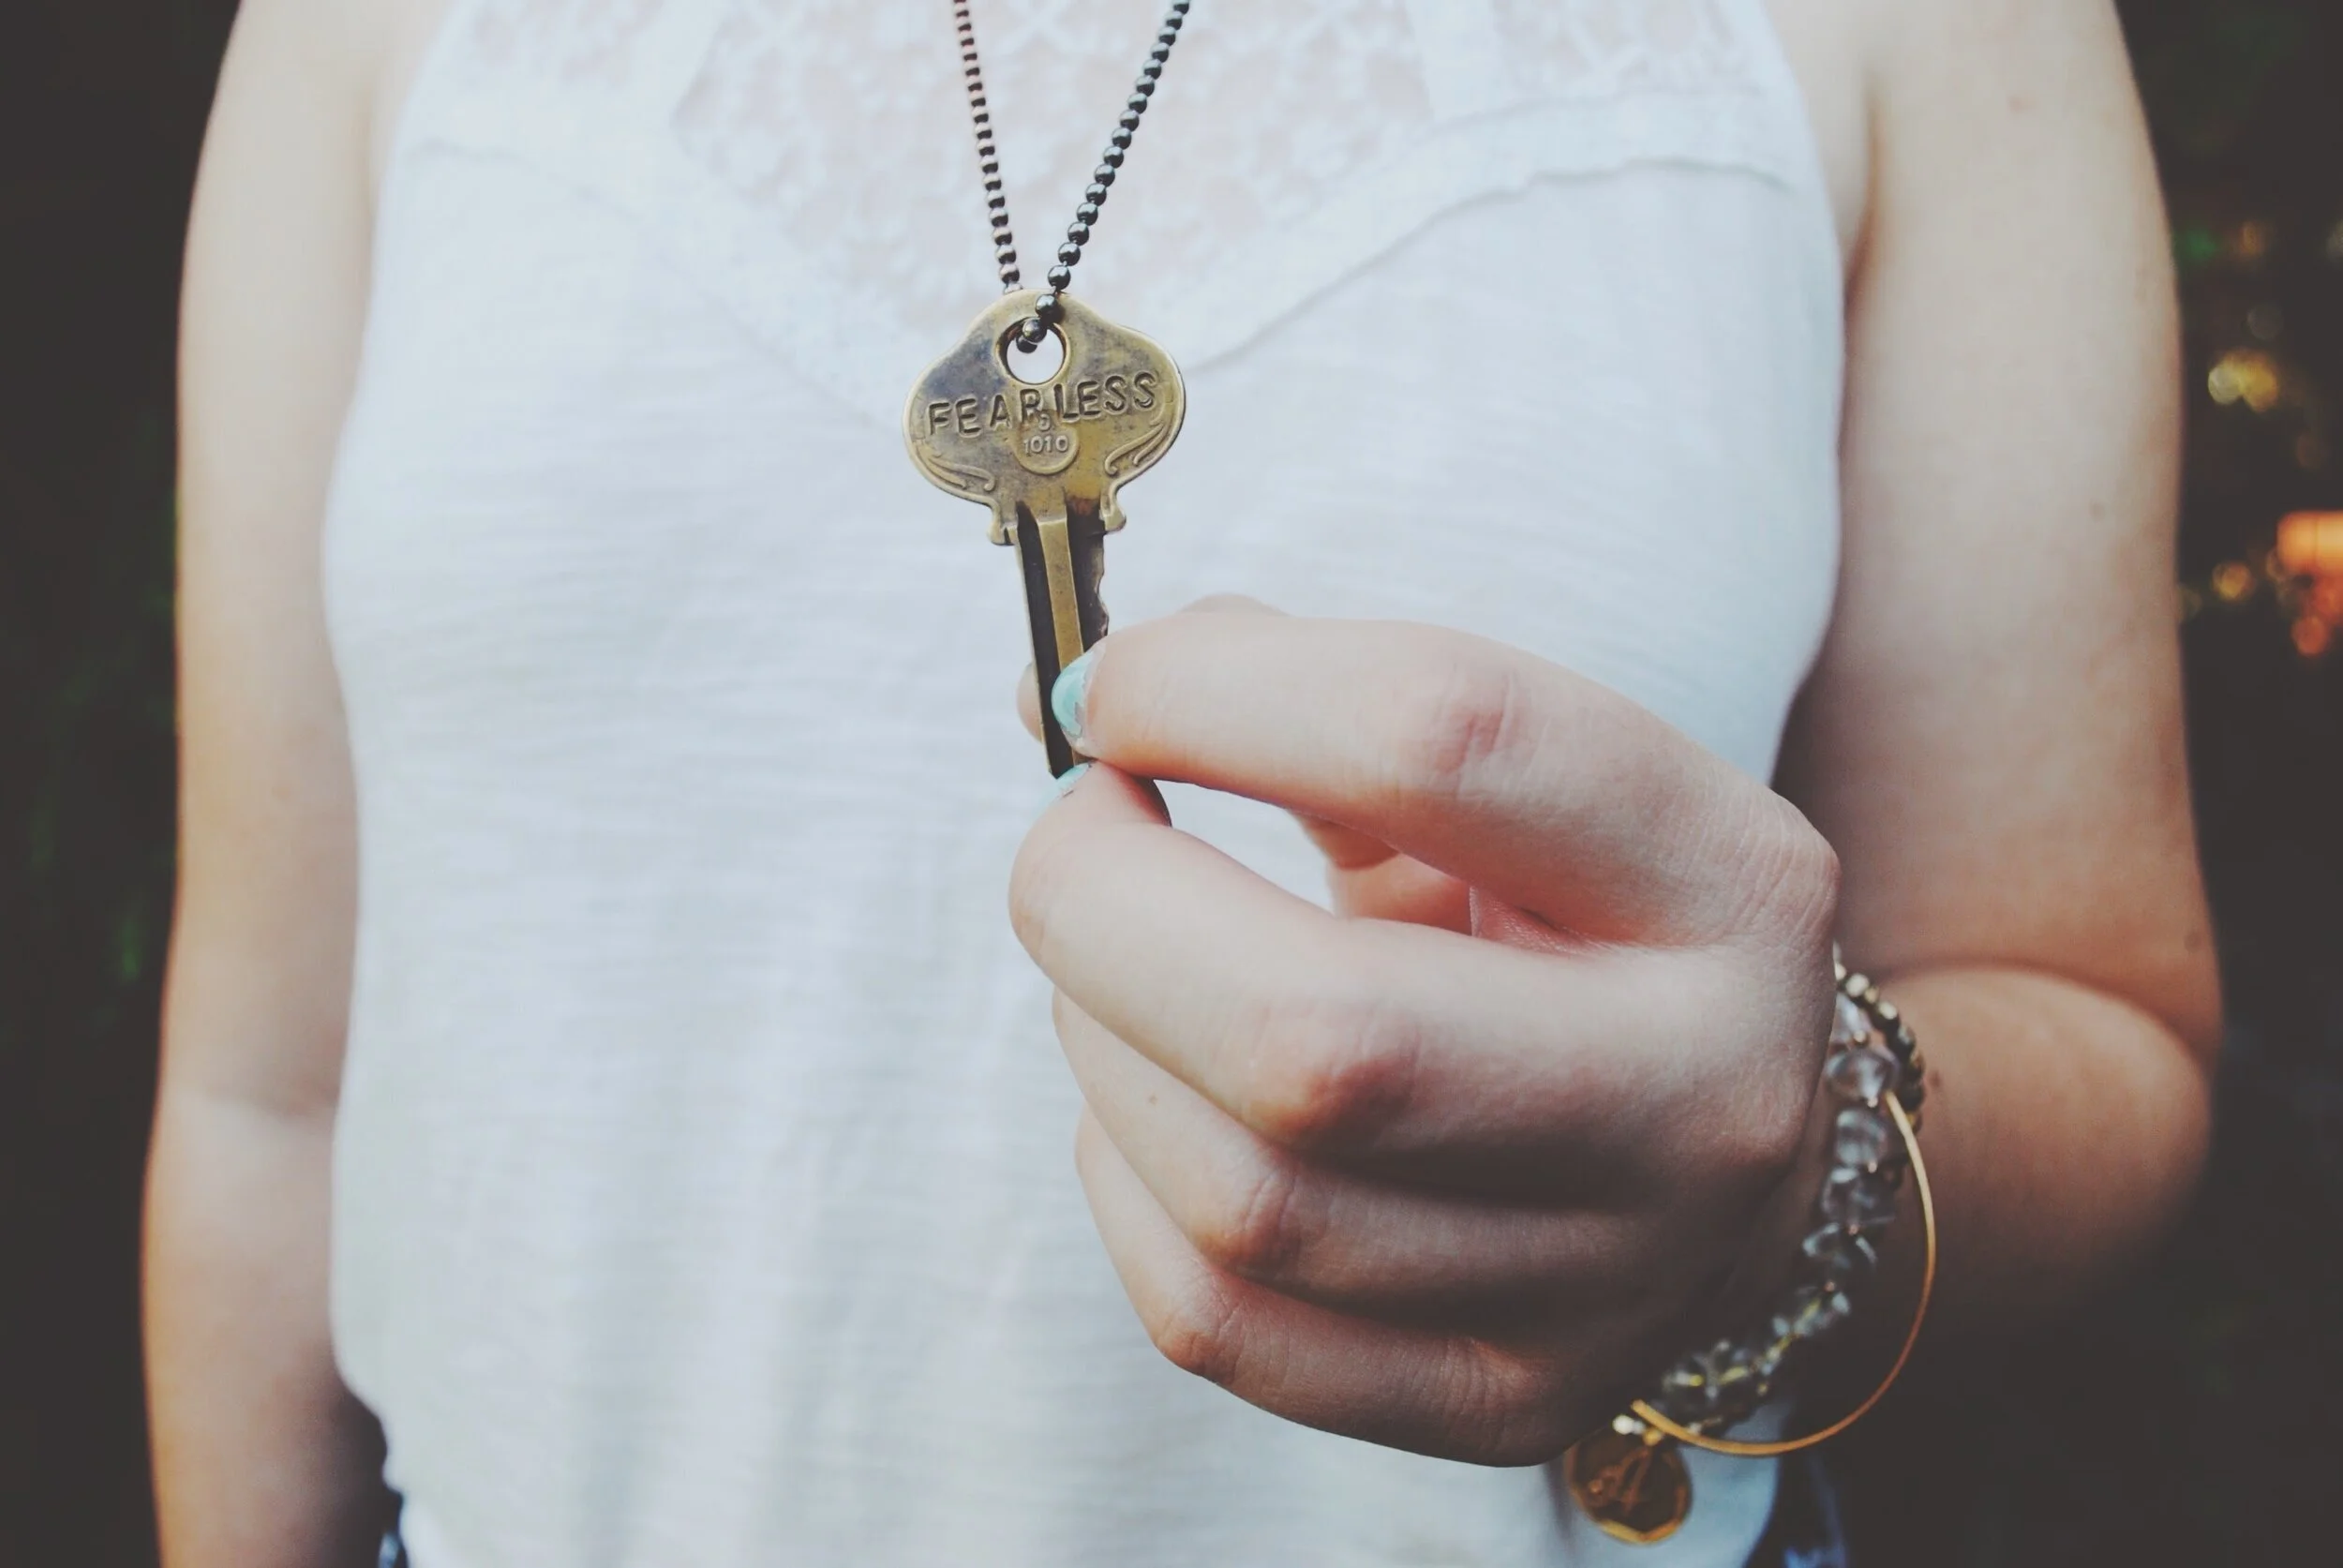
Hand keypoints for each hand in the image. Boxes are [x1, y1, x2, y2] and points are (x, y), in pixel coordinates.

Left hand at [1009, 603, 1842, 1464]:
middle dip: (1108, 909)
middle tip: (1073, 838)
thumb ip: (1310, 703)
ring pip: (1245, 1201)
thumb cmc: (1568, 920)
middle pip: (1322, 1040)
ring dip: (1104, 1043)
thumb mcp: (1511, 781)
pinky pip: (1214, 1318)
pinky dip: (1126, 1180)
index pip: (1441, 738)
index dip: (1213, 694)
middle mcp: (1700, 1101)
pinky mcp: (1501, 1403)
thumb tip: (1077, 691)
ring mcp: (1606, 1288)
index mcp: (1727, 880)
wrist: (1720, 1138)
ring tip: (1118, 966)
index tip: (1107, 691)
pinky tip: (1155, 1100)